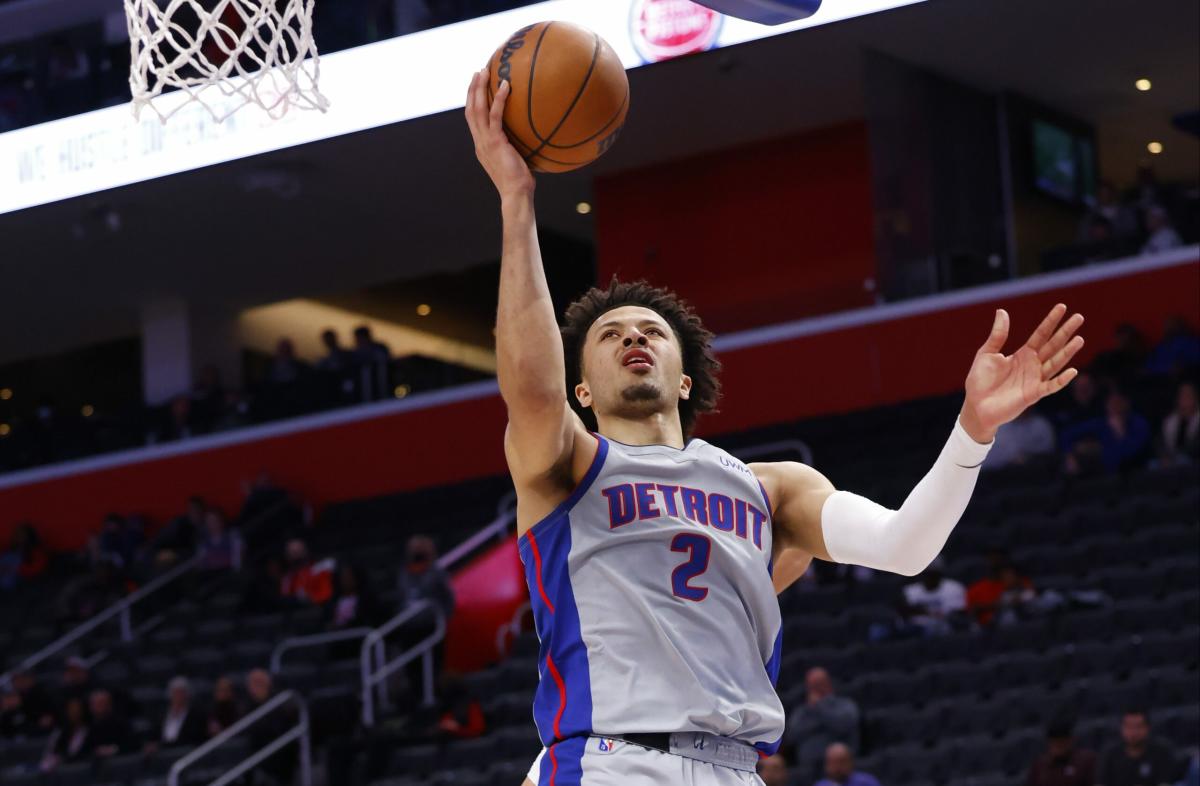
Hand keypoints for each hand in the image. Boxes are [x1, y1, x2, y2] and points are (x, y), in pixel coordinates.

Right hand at [465, 67, 534, 199]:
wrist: (516, 194)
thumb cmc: (520, 182)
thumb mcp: (515, 160)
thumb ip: (516, 147)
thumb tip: (532, 136)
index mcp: (481, 146)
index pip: (472, 119)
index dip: (472, 101)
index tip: (476, 86)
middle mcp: (479, 142)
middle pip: (470, 110)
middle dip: (472, 89)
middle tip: (478, 71)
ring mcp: (485, 142)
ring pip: (477, 109)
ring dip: (479, 88)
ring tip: (485, 71)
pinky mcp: (495, 142)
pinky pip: (495, 116)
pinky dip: (499, 99)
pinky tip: (506, 86)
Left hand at [961, 304, 1084, 441]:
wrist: (976, 405)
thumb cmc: (980, 380)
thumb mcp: (987, 353)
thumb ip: (998, 335)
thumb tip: (1002, 311)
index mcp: (1023, 354)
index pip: (1041, 334)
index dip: (1051, 321)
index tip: (1062, 307)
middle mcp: (1032, 365)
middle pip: (1052, 345)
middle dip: (1065, 332)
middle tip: (1079, 317)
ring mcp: (1035, 379)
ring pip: (1055, 363)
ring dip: (1067, 352)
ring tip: (1079, 339)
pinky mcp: (1033, 394)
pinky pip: (1050, 386)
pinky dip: (1062, 380)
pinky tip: (1072, 371)